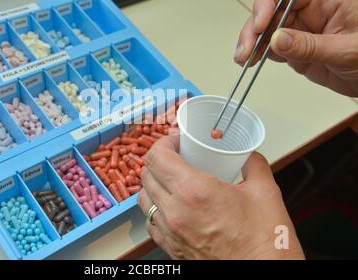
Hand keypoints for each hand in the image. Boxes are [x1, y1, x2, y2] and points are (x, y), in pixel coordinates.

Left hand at [138, 135, 304, 259]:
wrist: (262, 276)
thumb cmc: (265, 243)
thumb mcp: (265, 192)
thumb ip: (253, 165)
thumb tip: (248, 155)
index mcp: (193, 192)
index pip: (157, 157)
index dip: (163, 142)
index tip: (175, 141)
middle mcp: (174, 212)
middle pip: (147, 174)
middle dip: (159, 159)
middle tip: (177, 156)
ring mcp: (170, 233)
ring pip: (143, 198)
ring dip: (154, 183)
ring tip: (172, 179)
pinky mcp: (171, 248)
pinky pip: (150, 222)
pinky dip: (155, 208)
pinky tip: (172, 206)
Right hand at [235, 0, 357, 96]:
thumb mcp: (346, 51)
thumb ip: (310, 45)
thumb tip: (278, 39)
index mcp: (324, 2)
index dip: (269, 2)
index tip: (260, 25)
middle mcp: (308, 13)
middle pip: (270, 10)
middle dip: (253, 27)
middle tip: (247, 49)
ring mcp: (298, 32)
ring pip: (265, 29)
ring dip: (250, 42)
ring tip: (243, 58)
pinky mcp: (293, 49)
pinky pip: (269, 47)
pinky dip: (256, 53)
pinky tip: (249, 61)